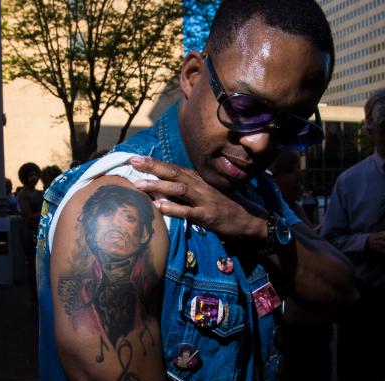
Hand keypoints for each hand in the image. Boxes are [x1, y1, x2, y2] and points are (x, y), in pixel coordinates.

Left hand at [130, 157, 267, 239]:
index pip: (173, 168)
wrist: (250, 219)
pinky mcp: (208, 215)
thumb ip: (187, 188)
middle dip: (152, 167)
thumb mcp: (206, 192)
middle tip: (133, 161)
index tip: (136, 158)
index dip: (155, 163)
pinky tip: (159, 207)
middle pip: (173, 172)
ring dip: (158, 186)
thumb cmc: (225, 205)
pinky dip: (173, 208)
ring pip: (178, 189)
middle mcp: (200, 185)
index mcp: (198, 179)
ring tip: (139, 185)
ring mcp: (204, 199)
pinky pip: (188, 211)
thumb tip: (162, 187)